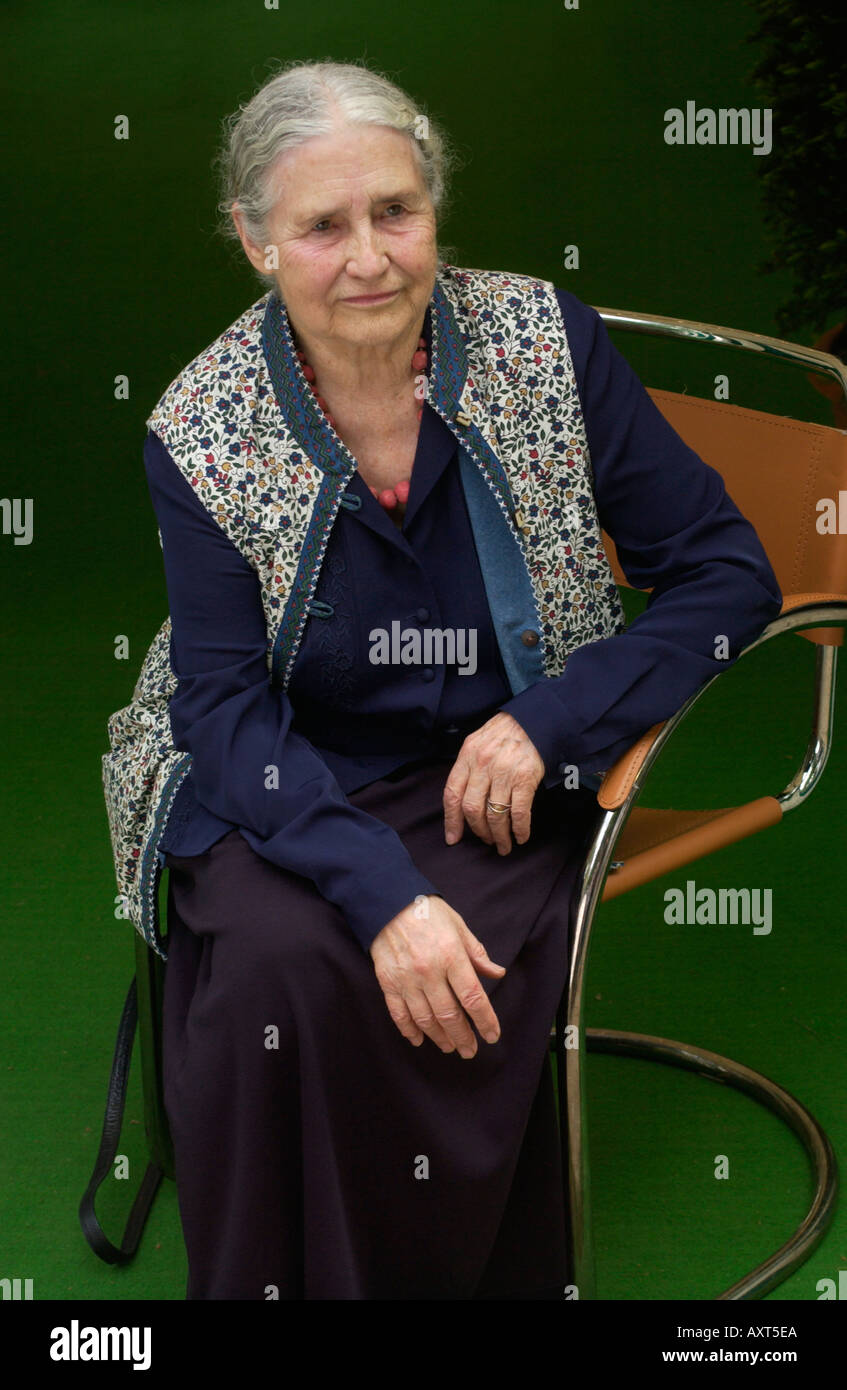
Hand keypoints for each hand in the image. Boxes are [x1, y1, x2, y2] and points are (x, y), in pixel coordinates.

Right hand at [369, 896, 505, 1057]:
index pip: (473, 997)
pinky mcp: (388, 982)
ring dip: (439, 1037)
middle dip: (463, 1037)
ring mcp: (407, 979)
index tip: (492, 1035)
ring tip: (449, 1047)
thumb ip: (477, 954)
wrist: (387, 902)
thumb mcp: (459, 927)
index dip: (485, 1021)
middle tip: (470, 1051)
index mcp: (452, 956)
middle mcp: (430, 971)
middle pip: (450, 1015)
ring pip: (425, 1019)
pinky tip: (419, 1040)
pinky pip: (399, 1013)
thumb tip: (497, 973)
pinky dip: (409, 1030)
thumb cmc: (428, 912)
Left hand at [442, 711, 544, 853]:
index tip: (453, 838)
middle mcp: (483, 764)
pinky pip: (519, 812)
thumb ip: (467, 768)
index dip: (451, 820)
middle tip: (486, 841)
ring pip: (495, 814)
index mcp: (467, 756)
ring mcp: (504, 772)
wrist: (534, 720)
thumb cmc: (504, 734)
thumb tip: (460, 801)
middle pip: (472, 809)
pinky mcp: (525, 779)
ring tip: (503, 845)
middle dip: (478, 831)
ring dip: (499, 836)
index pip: (452, 794)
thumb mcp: (477, 743)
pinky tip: (520, 837)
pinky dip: (520, 829)